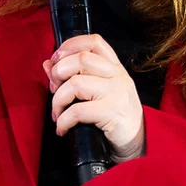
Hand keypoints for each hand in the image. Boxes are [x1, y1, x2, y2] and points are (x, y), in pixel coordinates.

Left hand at [45, 34, 144, 161]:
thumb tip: (47, 64)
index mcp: (114, 67)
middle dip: (58, 73)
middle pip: (81, 59)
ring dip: (58, 100)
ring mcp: (116, 93)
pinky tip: (62, 128)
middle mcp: (117, 76)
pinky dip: (63, 121)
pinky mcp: (112, 112)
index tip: (55, 59)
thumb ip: (74, 75)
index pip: (93, 42)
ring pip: (75, 83)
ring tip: (57, 113)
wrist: (137, 142)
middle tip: (54, 90)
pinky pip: (77, 111)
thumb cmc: (115, 117)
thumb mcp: (98, 92)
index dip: (70, 45)